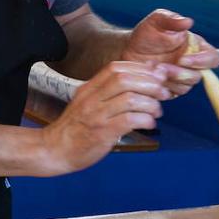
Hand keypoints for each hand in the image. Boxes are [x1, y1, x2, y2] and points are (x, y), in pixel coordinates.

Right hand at [41, 61, 169, 173]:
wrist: (54, 150)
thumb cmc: (75, 129)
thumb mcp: (86, 103)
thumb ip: (108, 92)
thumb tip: (139, 80)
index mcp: (88, 89)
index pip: (115, 67)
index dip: (140, 68)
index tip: (155, 76)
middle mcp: (91, 99)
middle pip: (125, 80)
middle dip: (151, 84)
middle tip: (163, 93)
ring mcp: (96, 115)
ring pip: (131, 99)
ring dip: (152, 104)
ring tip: (156, 111)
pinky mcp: (103, 133)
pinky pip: (130, 120)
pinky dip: (146, 120)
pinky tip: (149, 124)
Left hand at [120, 9, 218, 96]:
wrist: (127, 49)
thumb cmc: (145, 33)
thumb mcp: (156, 21)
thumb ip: (171, 19)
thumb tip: (188, 22)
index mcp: (197, 48)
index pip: (212, 58)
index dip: (202, 61)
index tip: (182, 59)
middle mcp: (193, 65)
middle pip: (199, 76)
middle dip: (181, 73)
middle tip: (161, 67)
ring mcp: (182, 79)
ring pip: (185, 87)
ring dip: (169, 80)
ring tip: (152, 69)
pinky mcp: (170, 89)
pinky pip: (171, 94)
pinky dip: (160, 87)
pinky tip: (148, 78)